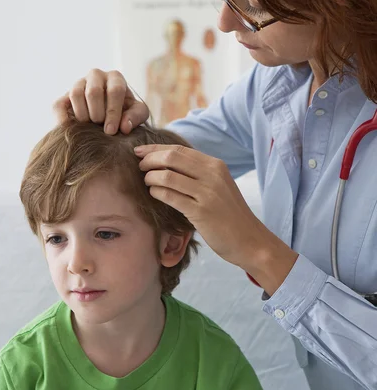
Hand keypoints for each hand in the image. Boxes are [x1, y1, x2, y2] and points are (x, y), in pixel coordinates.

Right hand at [53, 69, 148, 133]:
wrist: (109, 118)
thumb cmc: (126, 113)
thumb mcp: (138, 114)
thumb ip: (136, 117)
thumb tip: (124, 127)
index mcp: (115, 77)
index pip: (114, 90)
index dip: (113, 112)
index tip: (111, 131)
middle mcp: (96, 76)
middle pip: (93, 91)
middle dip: (97, 114)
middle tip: (100, 127)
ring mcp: (78, 83)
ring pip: (75, 94)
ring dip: (83, 115)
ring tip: (89, 127)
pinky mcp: (64, 96)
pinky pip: (58, 105)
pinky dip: (63, 119)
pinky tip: (72, 130)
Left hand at [136, 144, 297, 293]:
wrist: (250, 240)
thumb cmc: (230, 215)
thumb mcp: (219, 186)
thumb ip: (199, 174)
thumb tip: (168, 163)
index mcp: (216, 166)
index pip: (180, 149)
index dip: (156, 148)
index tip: (140, 151)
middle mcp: (212, 175)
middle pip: (172, 157)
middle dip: (150, 159)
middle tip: (138, 165)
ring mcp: (207, 193)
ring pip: (168, 176)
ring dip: (151, 177)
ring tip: (146, 181)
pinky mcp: (201, 212)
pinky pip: (171, 196)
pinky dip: (157, 192)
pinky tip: (153, 193)